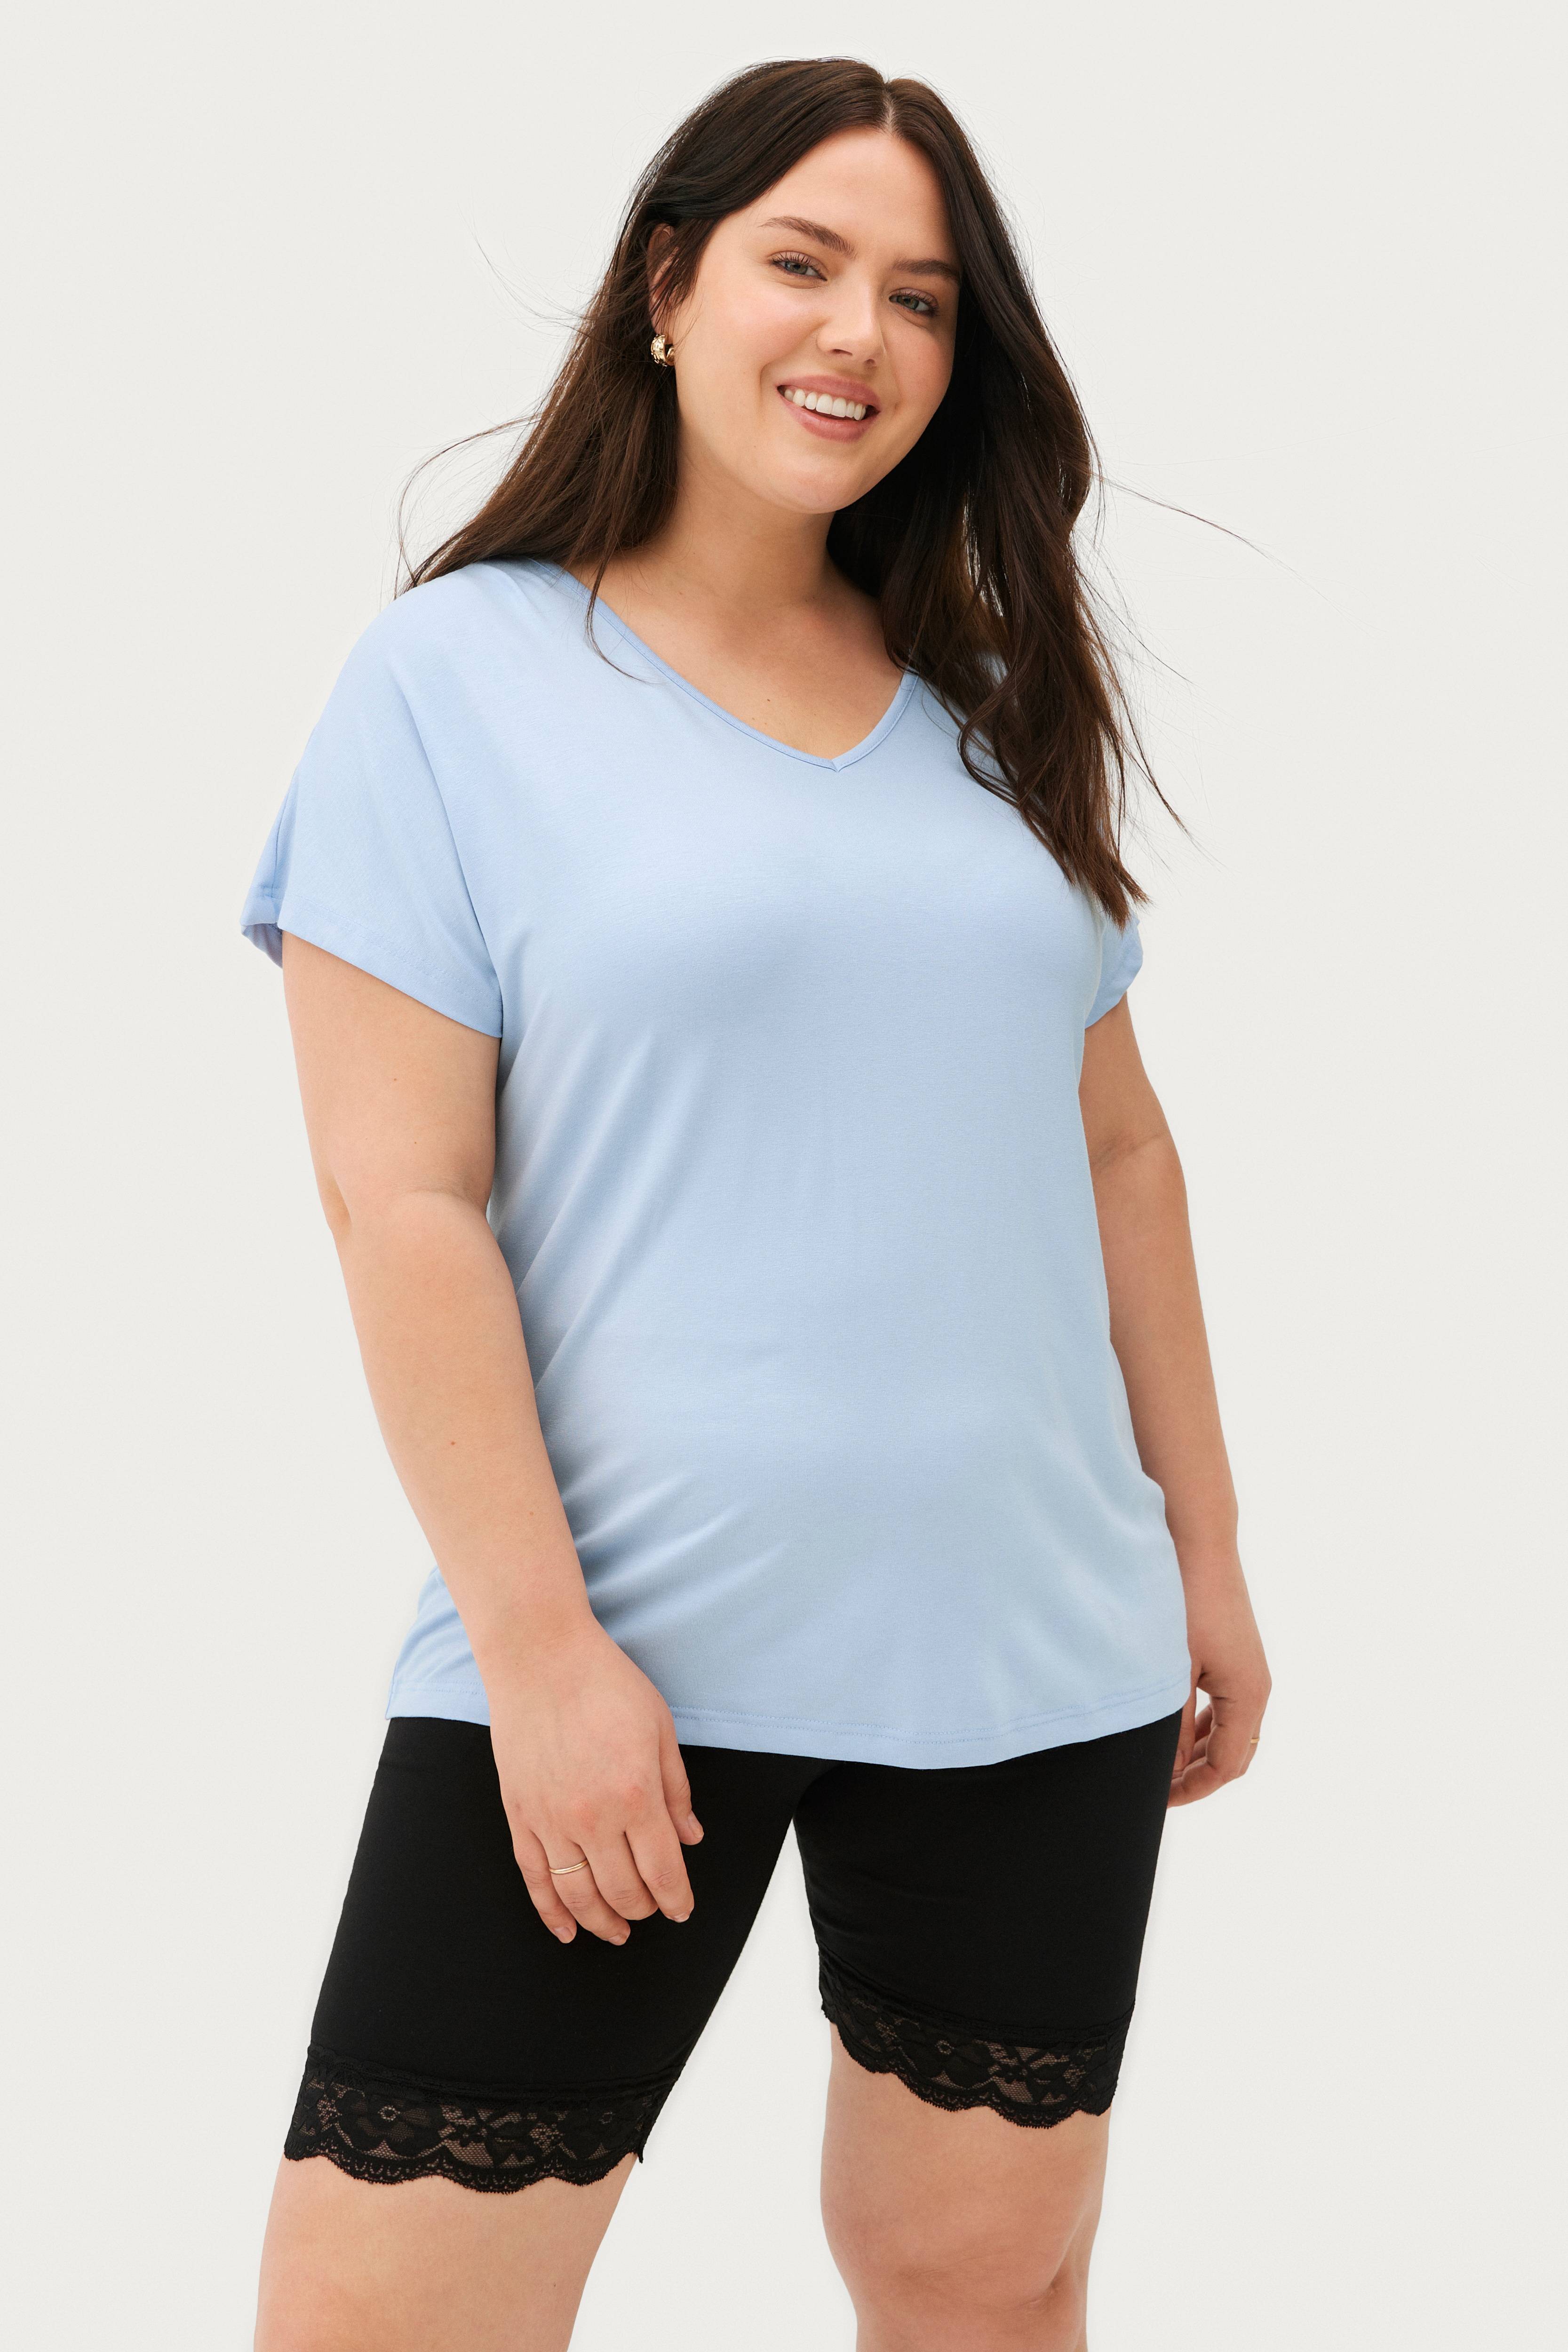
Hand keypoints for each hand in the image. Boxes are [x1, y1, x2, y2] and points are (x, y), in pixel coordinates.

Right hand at [485, 1614, 703, 1943]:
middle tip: (653, 1912)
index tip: (683, 1911)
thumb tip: (691, 1840)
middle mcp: (592, 1817)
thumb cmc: (606, 1684)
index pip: (662, 1871)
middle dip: (644, 1910)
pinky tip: (567, 1930)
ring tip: (617, 1932)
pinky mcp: (519, 1815)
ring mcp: (550, 1819)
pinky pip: (535, 1878)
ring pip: (578, 1894)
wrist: (540, 1656)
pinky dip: (551, 1912)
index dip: (676, 1899)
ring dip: (601, 1921)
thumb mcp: (660, 1728)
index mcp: (636, 1794)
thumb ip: (676, 1791)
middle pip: (623, 1890)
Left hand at [1169, 1556, 1270, 1806]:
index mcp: (1248, 1696)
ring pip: (1227, 1729)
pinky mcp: (1233, 1653)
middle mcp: (1256, 1686)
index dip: (1192, 1789)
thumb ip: (1168, 1726)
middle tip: (1155, 1789)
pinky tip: (1168, 1724)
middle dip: (1196, 1775)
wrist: (1198, 1539)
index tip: (1157, 1801)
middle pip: (1233, 1753)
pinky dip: (1197, 1723)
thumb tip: (1163, 1772)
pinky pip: (1221, 1704)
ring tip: (1157, 1762)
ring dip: (1196, 1750)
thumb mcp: (1171, 1671)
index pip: (1227, 1766)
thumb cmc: (1184, 1600)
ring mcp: (1246, 1668)